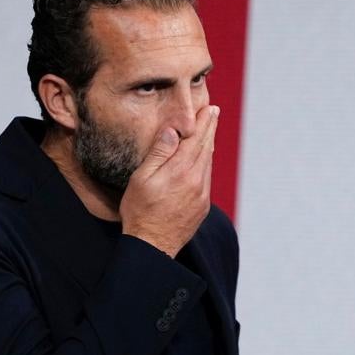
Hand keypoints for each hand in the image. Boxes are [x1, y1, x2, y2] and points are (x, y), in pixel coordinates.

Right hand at [120, 105, 218, 256]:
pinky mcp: (202, 207)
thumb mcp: (142, 178)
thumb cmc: (140, 211)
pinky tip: (203, 160)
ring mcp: (202, 195)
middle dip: (210, 128)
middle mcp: (197, 181)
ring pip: (208, 163)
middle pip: (206, 148)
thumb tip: (174, 131)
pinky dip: (206, 164)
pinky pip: (207, 179)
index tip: (208, 108)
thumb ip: (159, 153)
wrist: (153, 246)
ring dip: (209, 145)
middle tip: (214, 112)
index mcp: (181, 171)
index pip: (195, 139)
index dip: (202, 122)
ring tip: (209, 131)